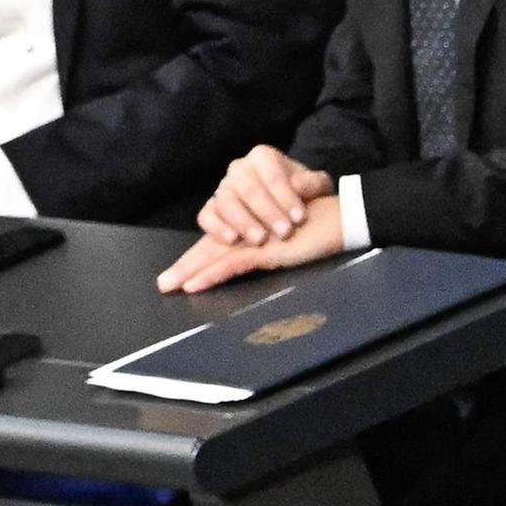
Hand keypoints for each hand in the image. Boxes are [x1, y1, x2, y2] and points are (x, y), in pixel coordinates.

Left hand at [157, 195, 344, 292]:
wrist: (341, 220)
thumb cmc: (316, 229)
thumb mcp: (284, 243)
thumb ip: (261, 251)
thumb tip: (241, 262)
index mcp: (249, 226)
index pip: (216, 241)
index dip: (196, 258)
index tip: (177, 276)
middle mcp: (247, 227)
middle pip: (210, 246)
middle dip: (186, 265)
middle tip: (164, 284)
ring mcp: (255, 236)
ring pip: (216, 252)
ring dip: (193, 269)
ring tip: (172, 286)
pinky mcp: (266, 247)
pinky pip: (233, 261)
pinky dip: (212, 274)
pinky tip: (194, 284)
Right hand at [199, 145, 334, 244]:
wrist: (285, 209)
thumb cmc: (302, 195)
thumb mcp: (316, 188)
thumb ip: (313, 184)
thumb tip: (298, 185)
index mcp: (263, 156)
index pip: (272, 175)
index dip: (285, 197)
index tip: (300, 218)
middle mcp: (239, 168)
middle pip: (247, 188)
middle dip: (266, 211)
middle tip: (284, 232)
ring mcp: (222, 189)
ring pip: (225, 202)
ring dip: (243, 222)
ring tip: (261, 240)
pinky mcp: (210, 209)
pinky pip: (206, 216)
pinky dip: (216, 228)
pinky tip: (233, 240)